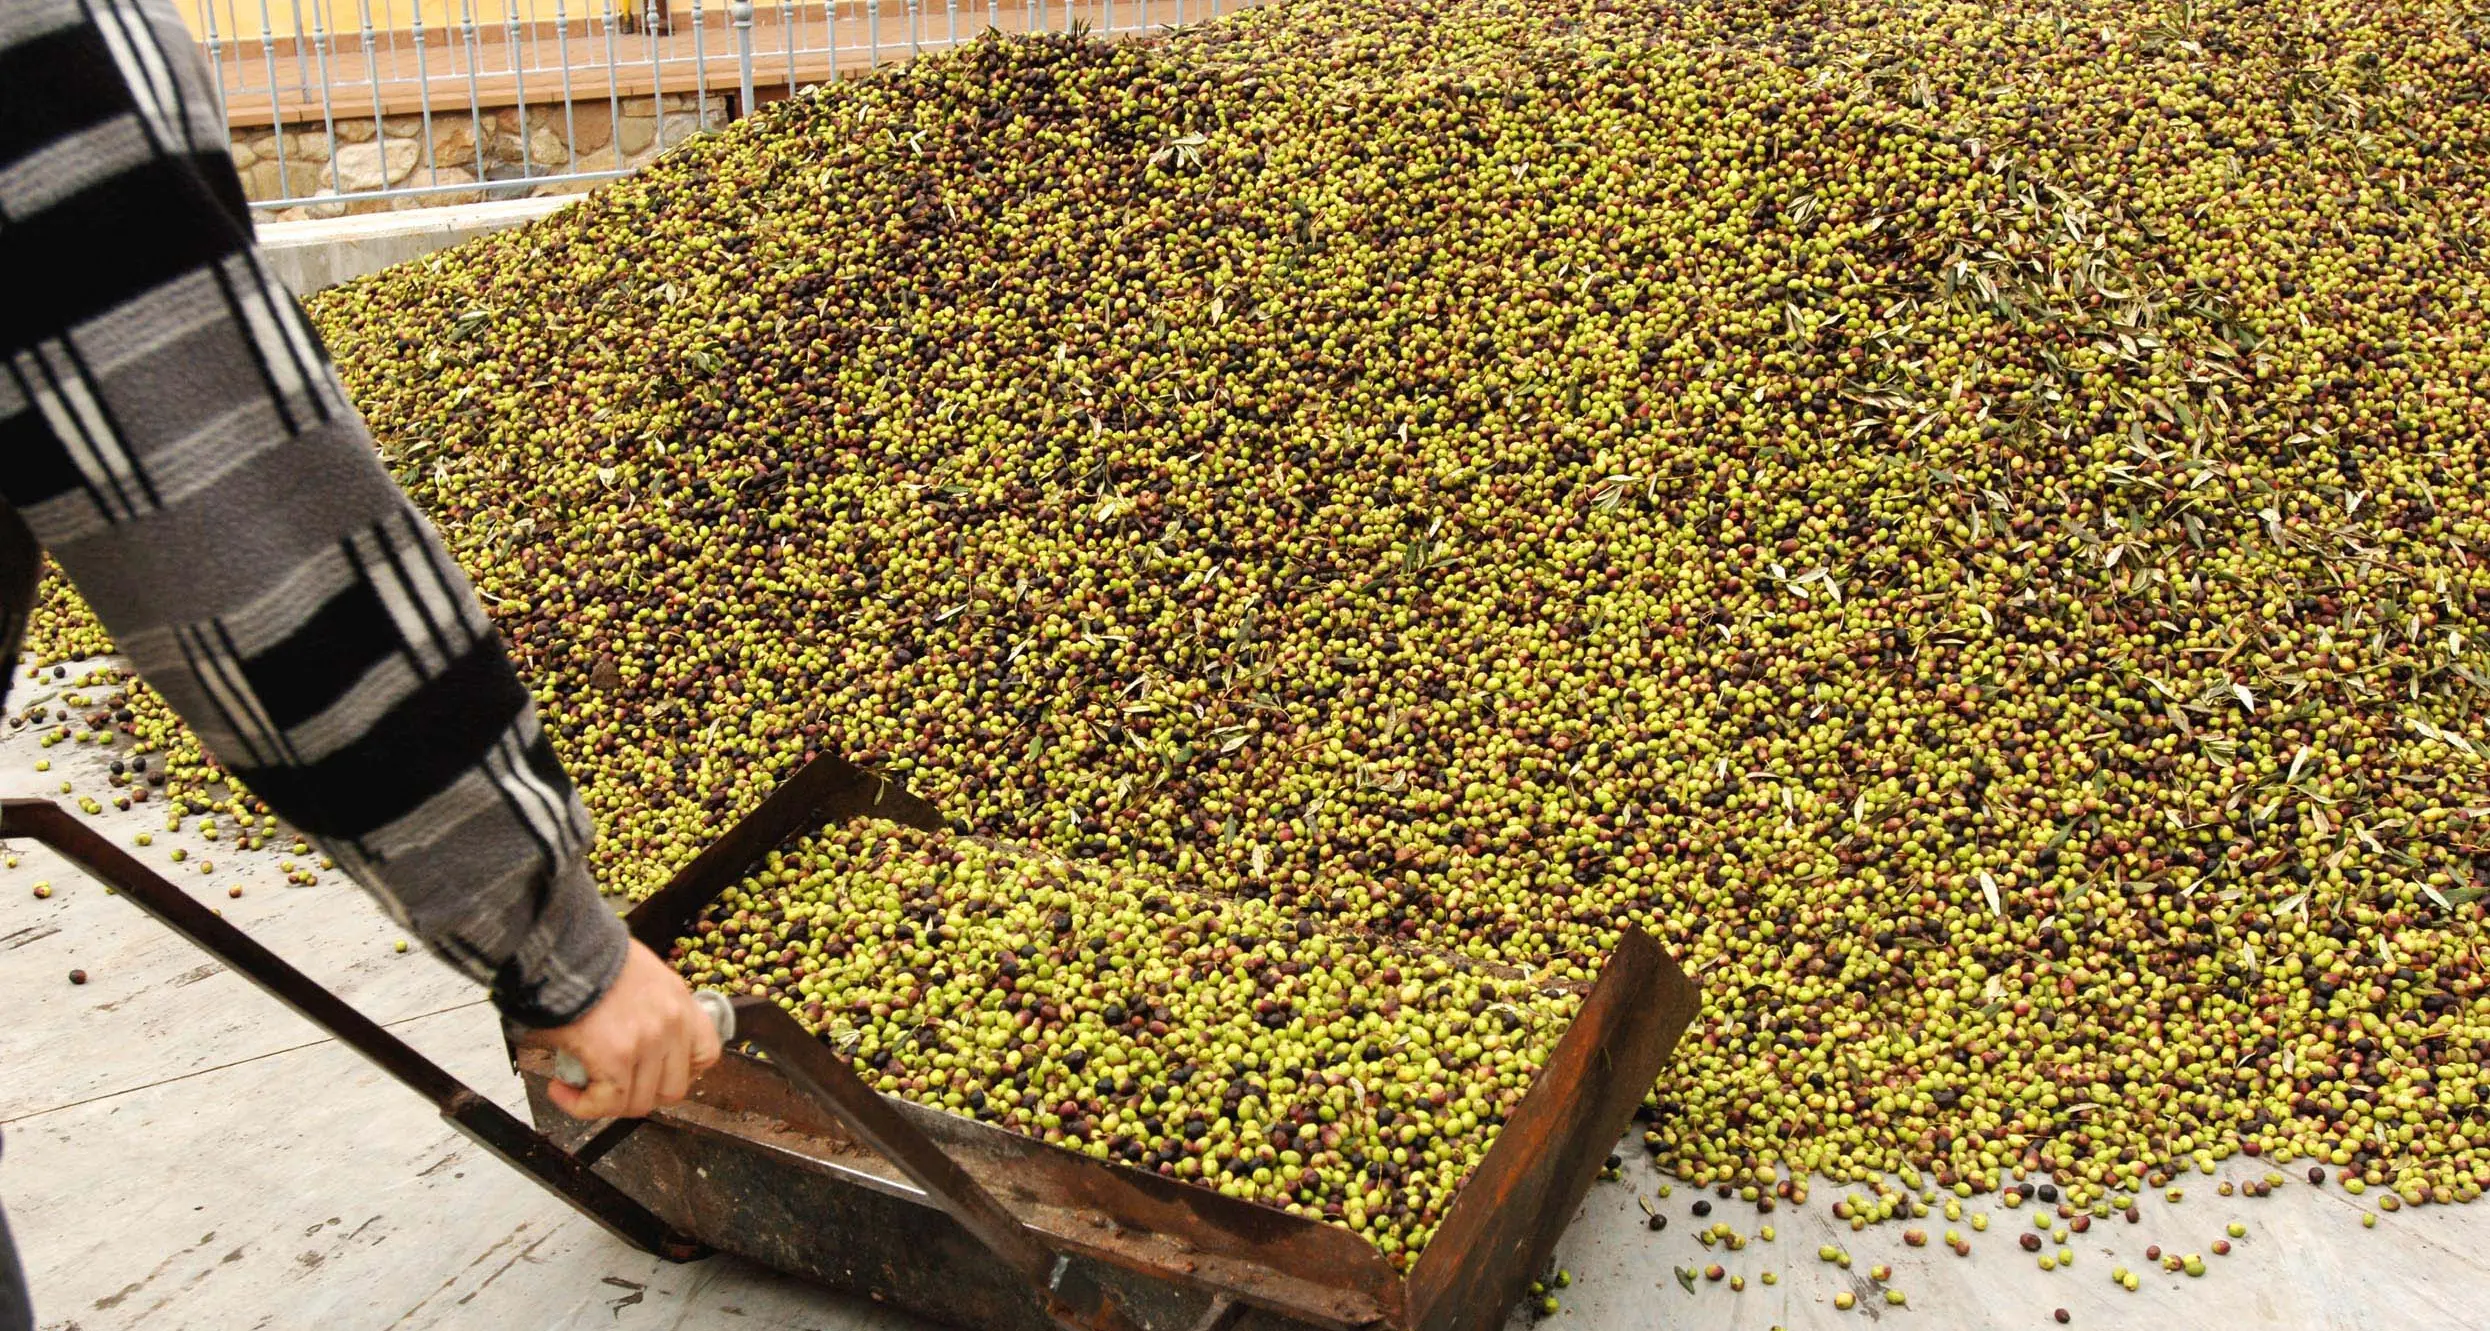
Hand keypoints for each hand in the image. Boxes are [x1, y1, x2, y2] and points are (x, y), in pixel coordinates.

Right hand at [539, 940, 723, 1118]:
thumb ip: (648, 1009)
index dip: (683, 1073)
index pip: (706, 1054)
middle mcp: (672, 1023)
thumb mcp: (639, 975)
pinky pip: (606, 1103)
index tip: (656, 1075)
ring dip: (606, 1103)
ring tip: (580, 1087)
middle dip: (641, 1095)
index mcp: (679, 1002)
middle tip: (613, 1087)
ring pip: (638, 1101)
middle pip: (673, 1088)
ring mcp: (648, 1041)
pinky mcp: (616, 1056)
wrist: (564, 944)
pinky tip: (561, 1090)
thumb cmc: (590, 955)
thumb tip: (629, 1038)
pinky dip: (581, 1105)